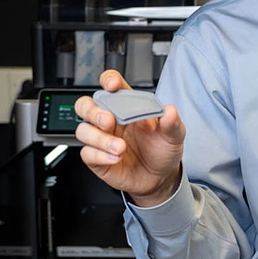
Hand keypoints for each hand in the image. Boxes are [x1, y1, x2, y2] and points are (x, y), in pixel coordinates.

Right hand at [74, 69, 185, 206]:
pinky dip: (100, 155)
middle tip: (109, 120)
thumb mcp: (174, 135)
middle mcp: (110, 120)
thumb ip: (172, 123)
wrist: (160, 178)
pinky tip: (116, 158)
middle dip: (92, 110)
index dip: (108, 80)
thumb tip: (170, 110)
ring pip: (83, 130)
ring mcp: (101, 138)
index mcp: (126, 106)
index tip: (112, 86)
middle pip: (85, 105)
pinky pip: (87, 153)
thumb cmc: (162, 150)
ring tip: (121, 148)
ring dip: (100, 138)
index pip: (110, 85)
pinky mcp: (97, 158)